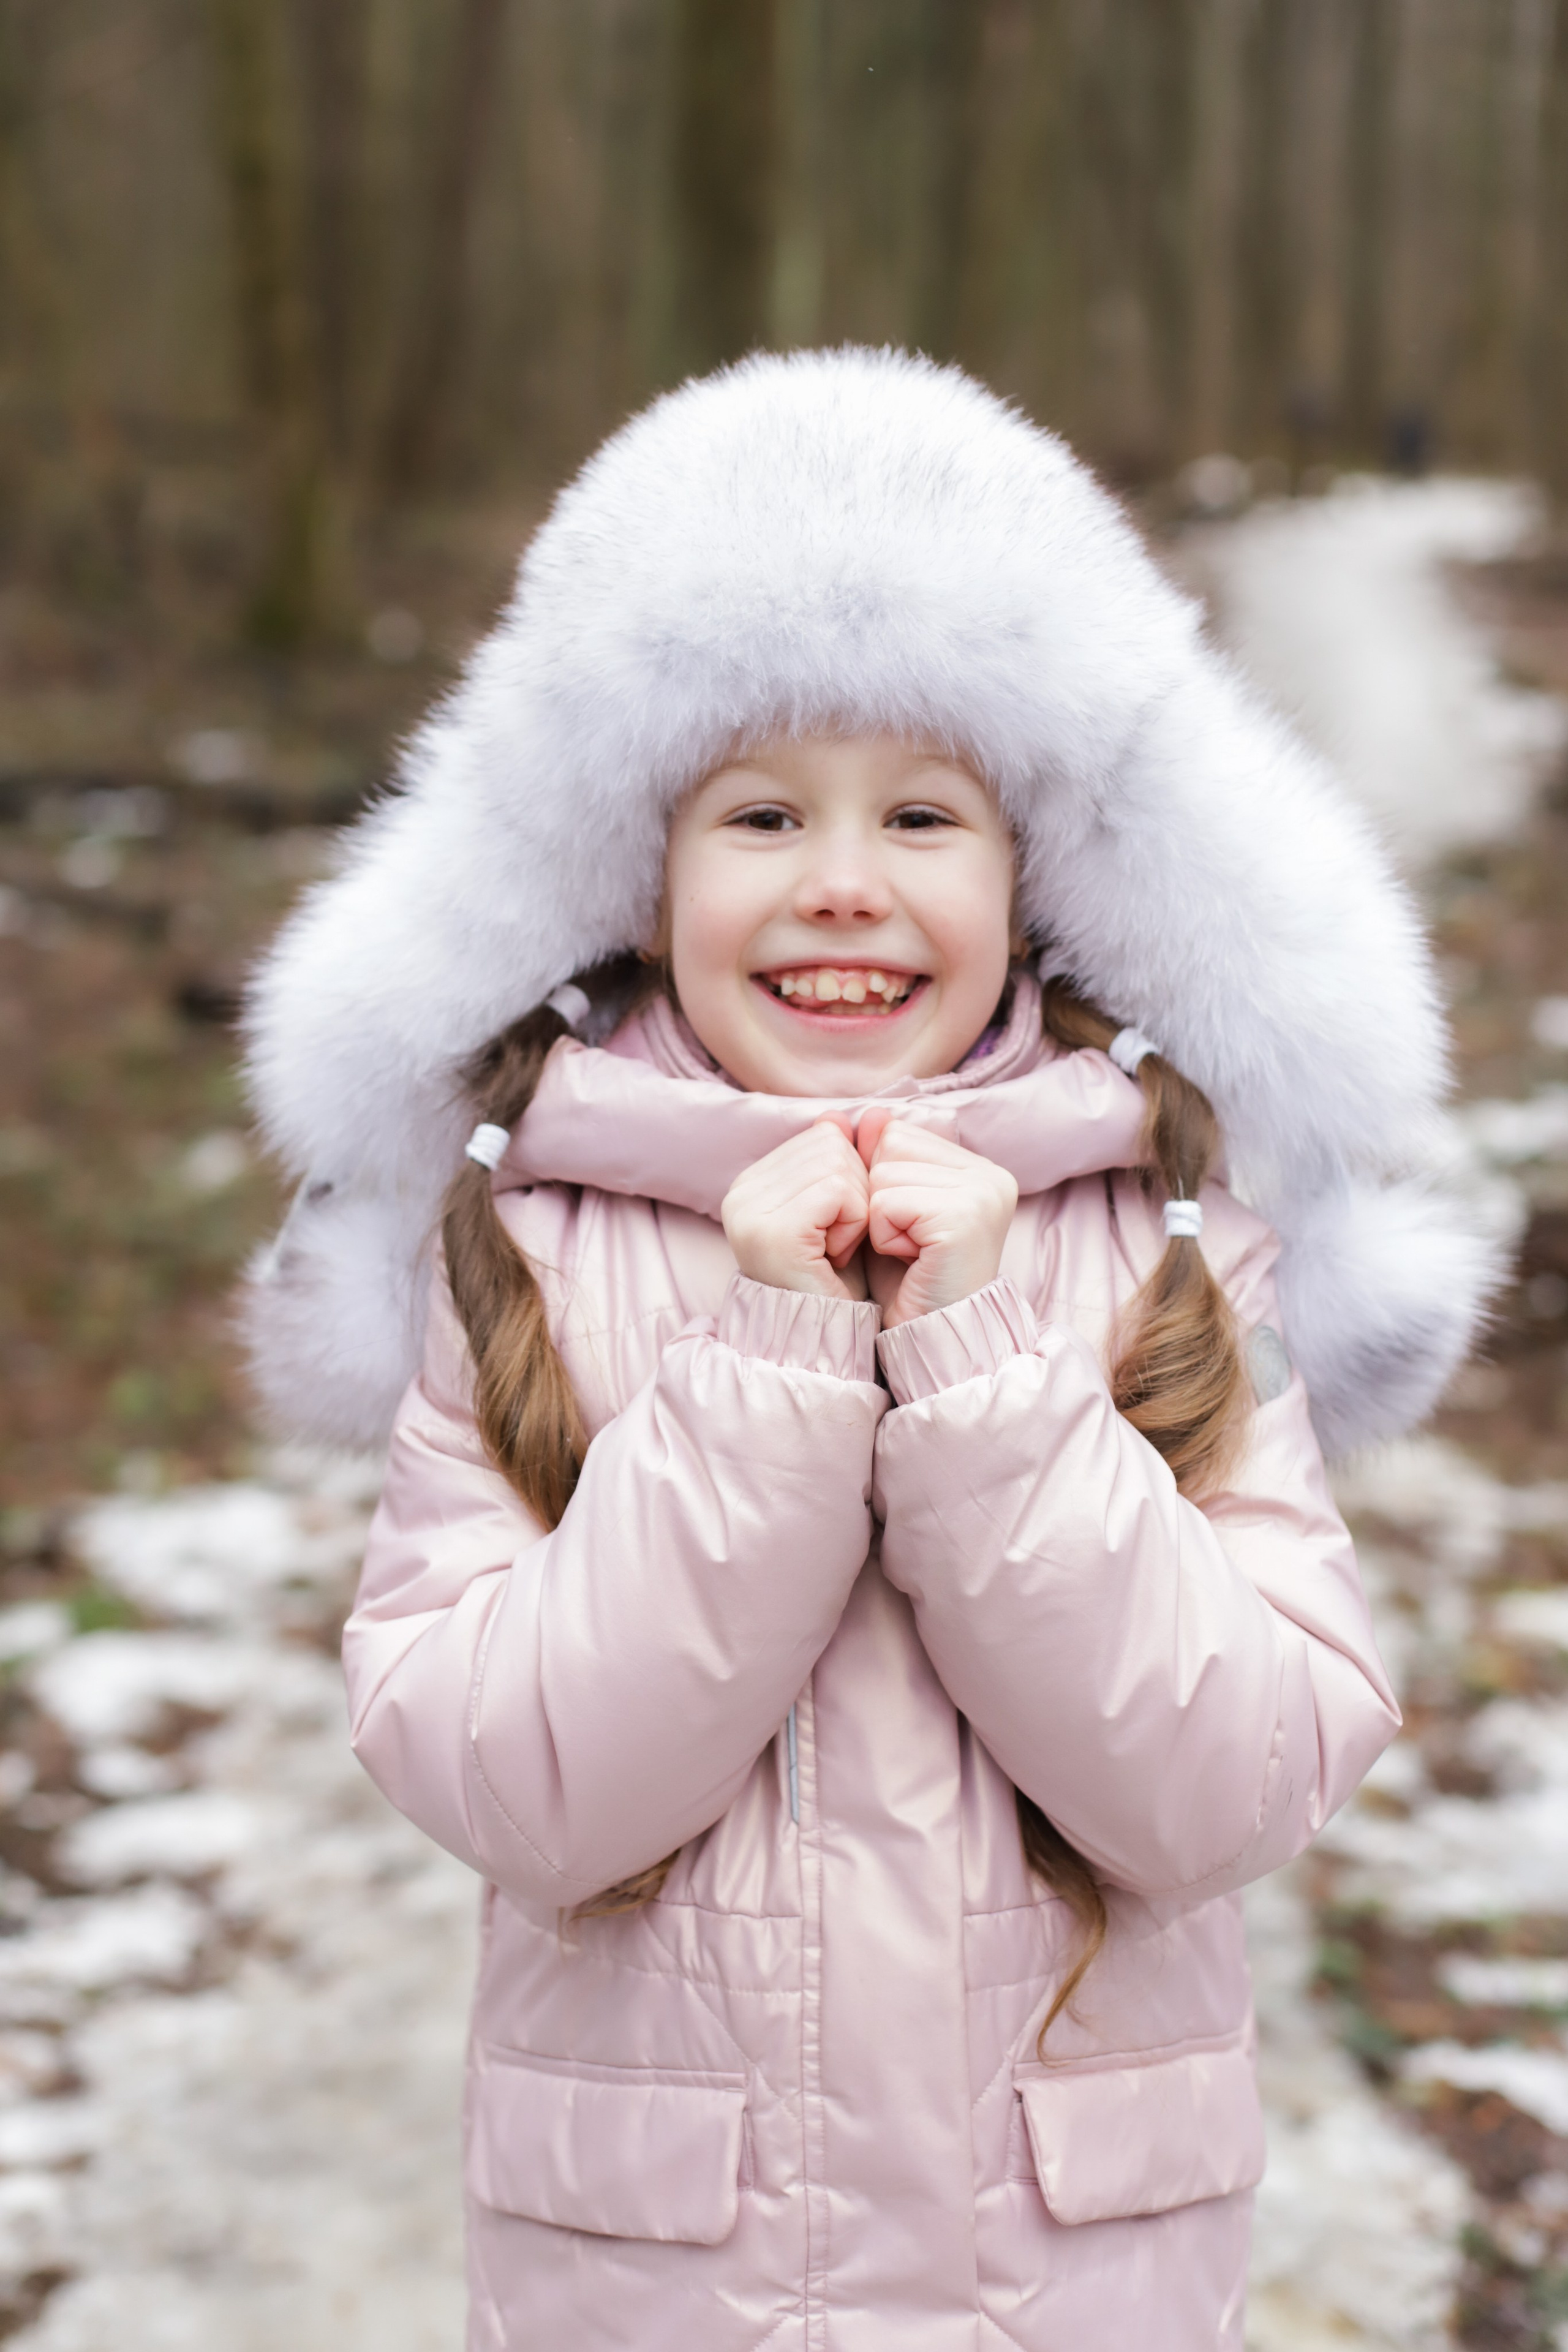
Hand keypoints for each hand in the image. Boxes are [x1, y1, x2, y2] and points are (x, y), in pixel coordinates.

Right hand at [721, 1116, 869, 1300]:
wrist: (822, 1338)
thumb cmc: (834, 1277)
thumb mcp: (837, 1208)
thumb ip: (836, 1159)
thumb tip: (837, 1113)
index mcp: (751, 1181)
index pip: (823, 1136)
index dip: (848, 1179)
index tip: (833, 1226)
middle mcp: (740, 1191)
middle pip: (831, 1145)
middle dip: (854, 1192)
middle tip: (836, 1241)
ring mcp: (750, 1211)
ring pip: (839, 1165)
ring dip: (856, 1210)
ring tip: (834, 1248)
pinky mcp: (772, 1231)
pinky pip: (840, 1192)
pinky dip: (855, 1223)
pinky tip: (836, 1254)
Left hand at [857, 1109, 1017, 1329]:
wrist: (929, 1337)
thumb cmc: (909, 1278)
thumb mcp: (890, 1207)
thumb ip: (880, 1158)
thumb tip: (870, 1113)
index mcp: (980, 1168)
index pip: (899, 1134)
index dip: (883, 1181)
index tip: (908, 1225)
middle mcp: (991, 1174)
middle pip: (890, 1147)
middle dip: (880, 1197)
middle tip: (908, 1242)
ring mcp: (984, 1193)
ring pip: (883, 1174)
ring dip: (879, 1220)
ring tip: (911, 1252)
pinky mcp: (965, 1216)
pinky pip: (887, 1203)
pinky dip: (883, 1236)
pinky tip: (912, 1259)